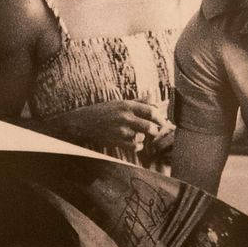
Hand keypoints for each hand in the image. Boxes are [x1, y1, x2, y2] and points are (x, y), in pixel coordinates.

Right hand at [52, 100, 166, 150]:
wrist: (85, 122)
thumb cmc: (105, 111)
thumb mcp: (120, 103)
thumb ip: (138, 102)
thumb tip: (154, 99)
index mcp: (127, 105)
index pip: (150, 111)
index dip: (160, 117)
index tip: (163, 121)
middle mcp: (125, 118)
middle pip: (149, 127)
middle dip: (155, 130)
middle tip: (155, 131)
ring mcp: (120, 131)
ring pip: (141, 138)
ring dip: (143, 138)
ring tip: (138, 134)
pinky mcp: (116, 141)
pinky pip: (134, 147)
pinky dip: (138, 146)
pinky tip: (135, 142)